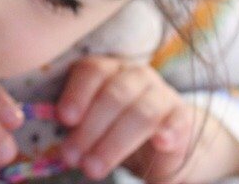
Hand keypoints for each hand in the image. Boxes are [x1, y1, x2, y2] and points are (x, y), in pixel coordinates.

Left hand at [56, 56, 238, 182]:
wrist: (160, 142)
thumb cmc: (113, 128)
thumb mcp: (90, 123)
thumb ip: (74, 125)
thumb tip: (57, 145)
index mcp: (107, 70)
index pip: (92, 71)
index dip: (77, 94)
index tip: (64, 119)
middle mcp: (135, 76)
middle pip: (114, 96)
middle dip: (90, 129)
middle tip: (71, 157)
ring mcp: (161, 94)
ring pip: (141, 113)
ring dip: (114, 143)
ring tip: (93, 168)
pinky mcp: (182, 117)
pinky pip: (176, 121)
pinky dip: (168, 131)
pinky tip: (160, 143)